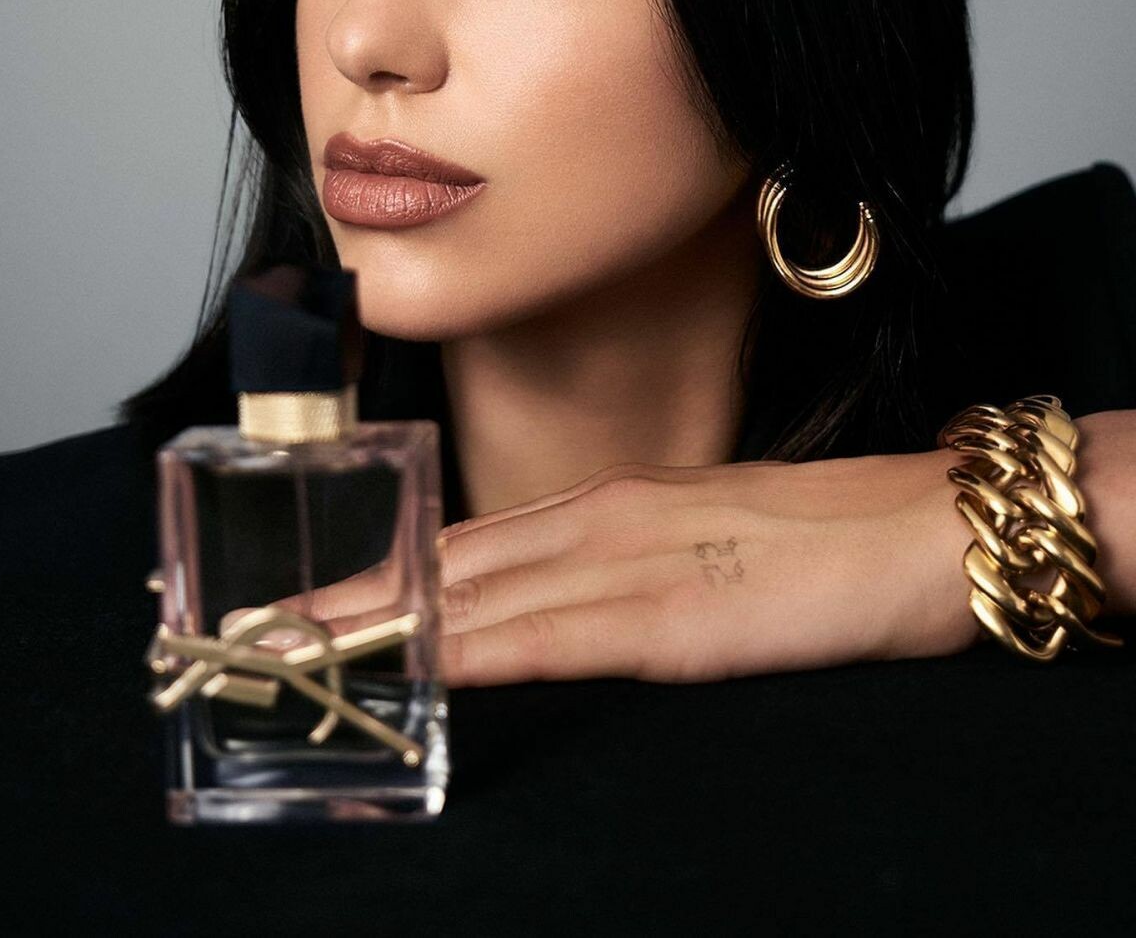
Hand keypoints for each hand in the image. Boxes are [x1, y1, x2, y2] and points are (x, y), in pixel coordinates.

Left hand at [235, 448, 981, 685]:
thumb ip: (630, 572)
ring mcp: (631, 561)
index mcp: (608, 507)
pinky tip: (418, 666)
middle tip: (249, 629)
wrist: (925, 526)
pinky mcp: (673, 615)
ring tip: (289, 650)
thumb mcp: (706, 545)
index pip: (464, 545)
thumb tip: (566, 611)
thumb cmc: (827, 538)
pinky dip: (472, 652)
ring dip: (377, 625)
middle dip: (345, 600)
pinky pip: (551, 636)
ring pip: (475, 595)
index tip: (306, 601)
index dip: (378, 574)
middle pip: (445, 564)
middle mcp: (600, 520)